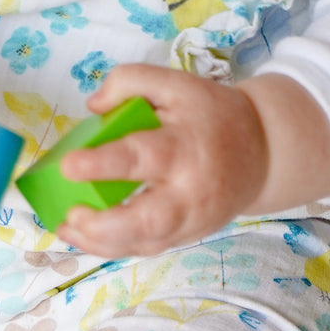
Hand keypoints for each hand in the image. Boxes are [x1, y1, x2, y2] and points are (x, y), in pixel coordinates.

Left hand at [54, 64, 271, 257]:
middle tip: (71, 213)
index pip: (142, 157)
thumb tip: (92, 105)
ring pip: (144, 243)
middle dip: (103, 224)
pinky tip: (82, 237)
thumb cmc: (211, 116)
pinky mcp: (183, 236)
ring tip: (66, 228)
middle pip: (147, 219)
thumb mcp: (177, 84)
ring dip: (100, 243)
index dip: (102, 163)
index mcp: (184, 148)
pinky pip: (144, 249)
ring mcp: (187, 220)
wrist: (263, 152)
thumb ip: (132, 81)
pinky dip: (111, 248)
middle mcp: (188, 191)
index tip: (68, 164)